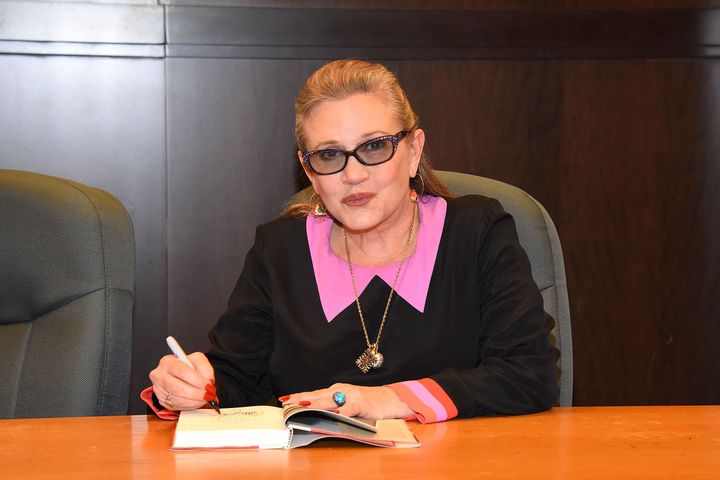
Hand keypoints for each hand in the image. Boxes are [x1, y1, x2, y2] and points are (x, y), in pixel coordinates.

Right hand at [149, 352, 214, 410]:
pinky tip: (197, 401)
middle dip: (196, 393)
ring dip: (194, 401)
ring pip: (177, 399)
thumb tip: (208, 380)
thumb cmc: (189, 366)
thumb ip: (205, 367)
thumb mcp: (198, 360)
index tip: (207, 384)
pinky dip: (189, 405)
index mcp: (167, 362)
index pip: (182, 371)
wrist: (183, 374)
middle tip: (208, 394)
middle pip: (177, 387)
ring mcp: (159, 390)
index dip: (196, 379)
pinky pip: (177, 406)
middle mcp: (159, 375)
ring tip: (205, 398)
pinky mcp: (162, 401)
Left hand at [281, 383, 413, 418]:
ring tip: (301, 407)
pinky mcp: (361, 403)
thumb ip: (333, 408)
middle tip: (286, 403)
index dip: (299, 396)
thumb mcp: (347, 404)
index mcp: (336, 390)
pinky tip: (334, 415)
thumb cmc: (368, 403)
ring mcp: (351, 395)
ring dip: (315, 404)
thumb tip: (313, 415)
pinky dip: (341, 412)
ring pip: (329, 400)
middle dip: (301, 399)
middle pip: (317, 396)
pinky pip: (349, 408)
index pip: (314, 393)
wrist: (390, 400)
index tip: (284, 400)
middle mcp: (341, 390)